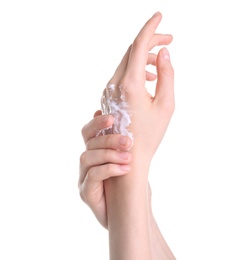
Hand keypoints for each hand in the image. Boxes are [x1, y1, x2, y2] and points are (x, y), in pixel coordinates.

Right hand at [78, 111, 132, 227]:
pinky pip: (93, 176)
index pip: (88, 132)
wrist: (130, 210)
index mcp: (95, 152)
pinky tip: (125, 169)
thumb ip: (124, 143)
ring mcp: (84, 178)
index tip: (111, 118)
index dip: (96, 123)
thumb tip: (129, 122)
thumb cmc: (129, 183)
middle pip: (89, 143)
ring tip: (129, 158)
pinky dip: (109, 169)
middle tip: (128, 142)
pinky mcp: (86, 192)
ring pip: (87, 158)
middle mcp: (86, 163)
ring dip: (109, 155)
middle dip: (109, 140)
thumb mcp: (130, 158)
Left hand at [103, 12, 173, 162]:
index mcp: (129, 84)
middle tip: (168, 40)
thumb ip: (166, 74)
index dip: (150, 28)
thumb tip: (163, 52)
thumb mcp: (166, 104)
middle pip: (131, 51)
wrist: (128, 156)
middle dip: (150, 41)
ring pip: (126, 62)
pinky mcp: (109, 97)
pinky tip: (148, 77)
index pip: (138, 45)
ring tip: (159, 61)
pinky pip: (122, 74)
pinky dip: (136, 69)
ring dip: (143, 57)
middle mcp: (115, 84)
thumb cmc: (150, 134)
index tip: (159, 16)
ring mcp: (109, 91)